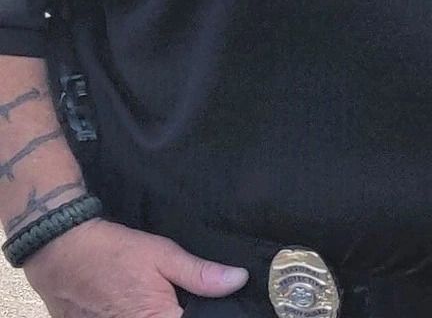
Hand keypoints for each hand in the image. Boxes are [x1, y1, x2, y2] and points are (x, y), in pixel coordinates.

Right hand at [24, 217, 247, 317]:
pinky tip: (138, 302)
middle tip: (179, 297)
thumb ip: (201, 274)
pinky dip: (138, 314)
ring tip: (156, 295)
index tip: (212, 306)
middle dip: (179, 312)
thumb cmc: (114, 251)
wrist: (62, 253)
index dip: (206, 313)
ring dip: (157, 313)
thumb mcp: (163, 254)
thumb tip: (238, 280)